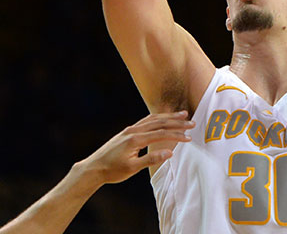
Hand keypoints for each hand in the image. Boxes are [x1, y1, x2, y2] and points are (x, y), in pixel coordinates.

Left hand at [75, 111, 192, 184]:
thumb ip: (151, 159)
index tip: (189, 138)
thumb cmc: (113, 170)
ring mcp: (129, 130)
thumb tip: (169, 153)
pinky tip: (163, 119)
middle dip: (176, 122)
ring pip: (152, 119)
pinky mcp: (127, 132)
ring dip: (168, 117)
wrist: (94, 167)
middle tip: (192, 122)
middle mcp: (133, 131)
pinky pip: (145, 121)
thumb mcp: (132, 168)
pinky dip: (157, 118)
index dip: (176, 135)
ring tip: (182, 115)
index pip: (160, 134)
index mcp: (135, 139)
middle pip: (159, 123)